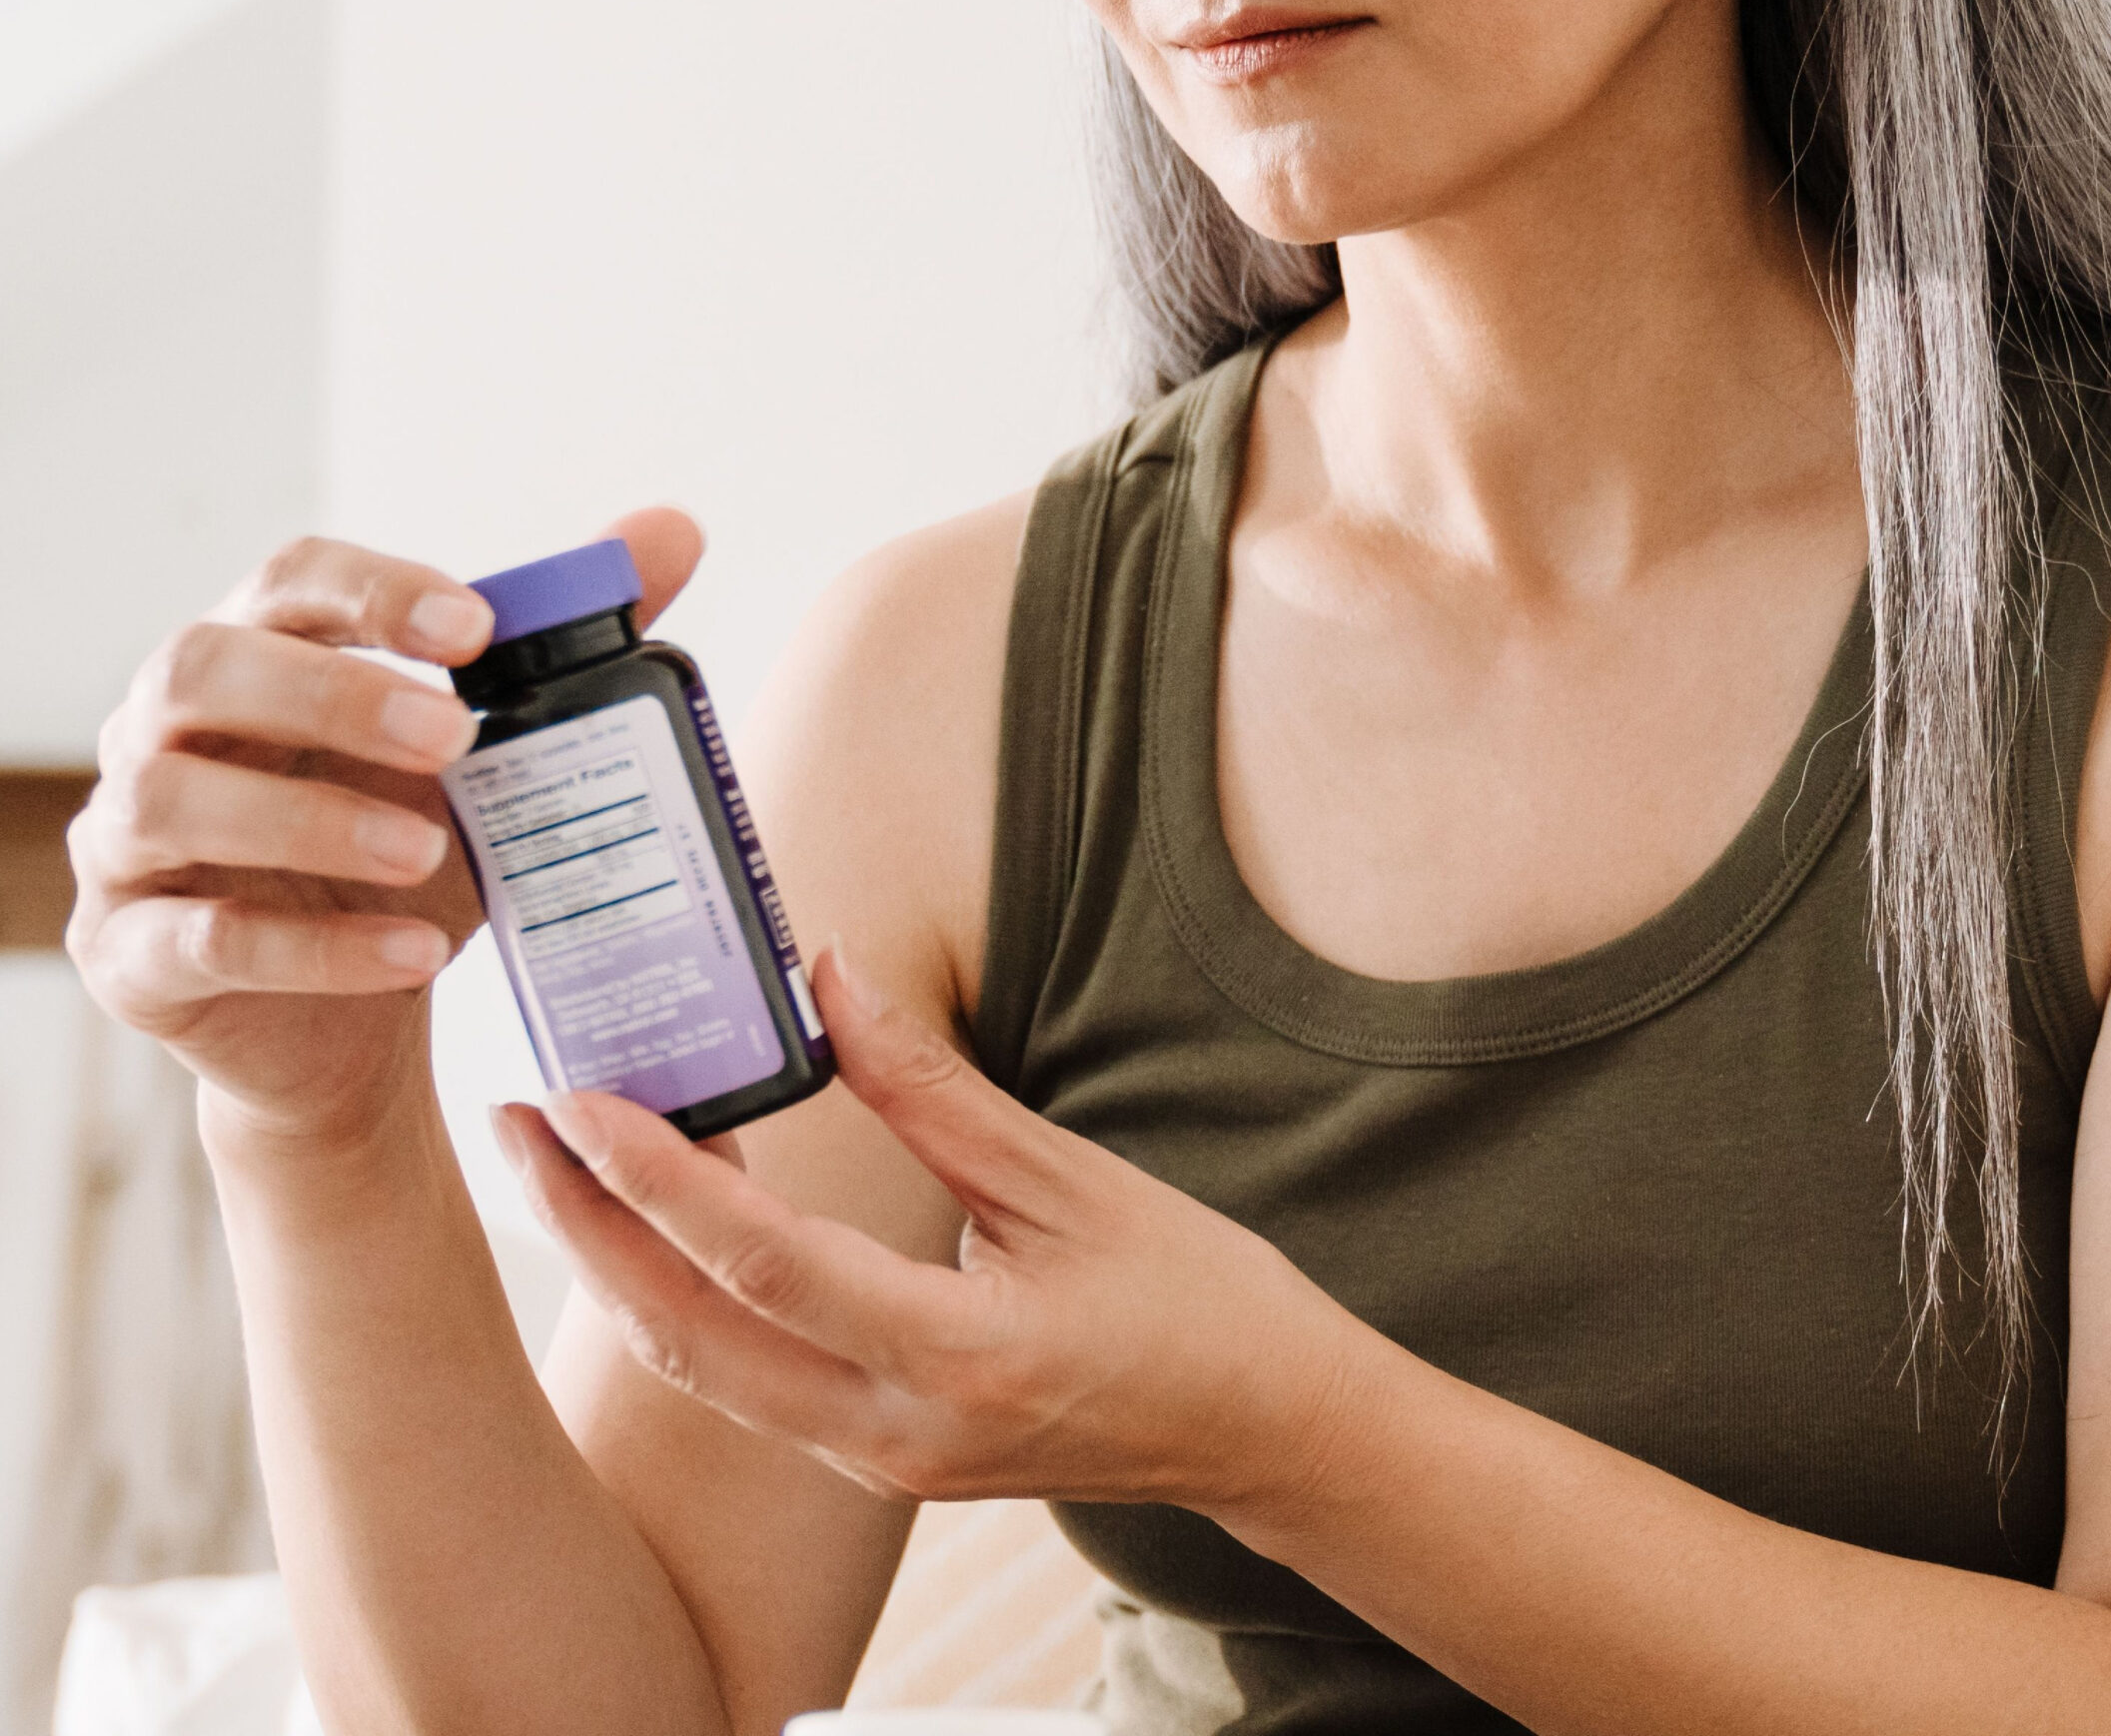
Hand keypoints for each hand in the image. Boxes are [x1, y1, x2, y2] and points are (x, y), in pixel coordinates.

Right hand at [69, 509, 703, 1147]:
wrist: (351, 1020)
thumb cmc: (405, 848)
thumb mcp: (492, 752)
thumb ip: (567, 641)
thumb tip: (673, 530)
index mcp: (257, 654)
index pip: (289, 579)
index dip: (375, 591)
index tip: (478, 626)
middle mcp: (166, 731)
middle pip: (201, 666)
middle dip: (330, 692)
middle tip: (454, 737)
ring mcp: (127, 845)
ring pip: (174, 800)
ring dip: (312, 822)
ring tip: (429, 852)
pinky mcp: (130, 957)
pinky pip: (200, 942)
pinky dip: (313, 948)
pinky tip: (412, 953)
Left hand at [496, 947, 1375, 1522]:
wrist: (1261, 1430)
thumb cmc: (1194, 1297)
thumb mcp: (1073, 1179)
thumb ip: (935, 1089)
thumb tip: (829, 979)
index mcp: (961, 1356)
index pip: (770, 1265)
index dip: (662, 1181)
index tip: (582, 1102)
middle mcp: (898, 1431)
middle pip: (694, 1337)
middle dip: (587, 1231)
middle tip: (520, 1124)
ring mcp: (883, 1460)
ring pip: (707, 1370)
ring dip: (623, 1266)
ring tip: (564, 1161)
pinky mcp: (881, 1456)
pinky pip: (749, 1382)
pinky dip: (693, 1297)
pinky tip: (669, 1218)